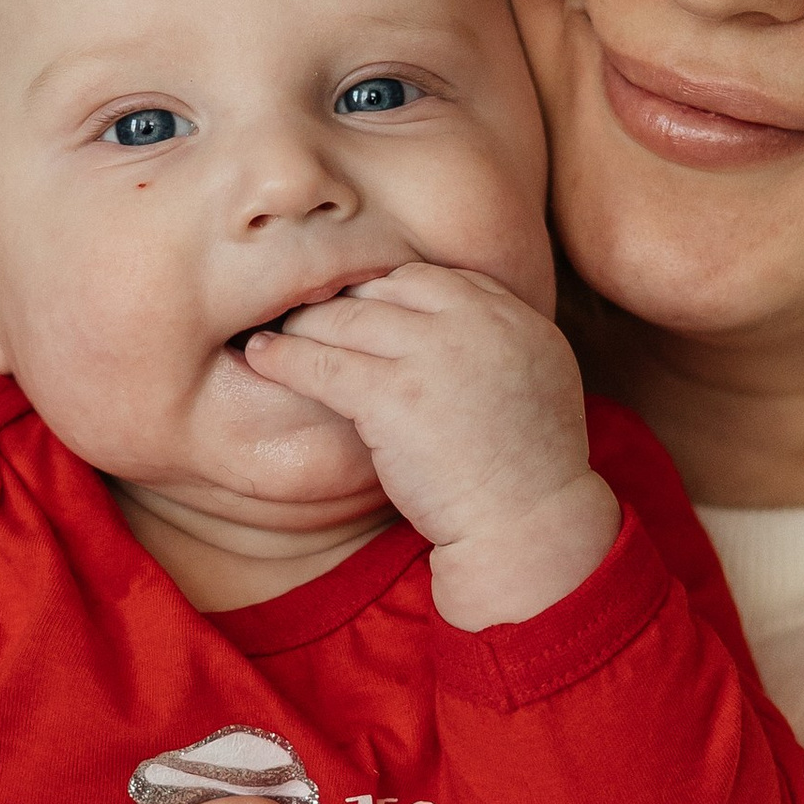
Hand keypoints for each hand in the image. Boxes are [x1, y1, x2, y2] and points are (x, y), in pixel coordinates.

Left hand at [242, 262, 620, 628]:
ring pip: (347, 318)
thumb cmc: (533, 471)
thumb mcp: (543, 379)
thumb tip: (459, 328)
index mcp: (514, 317)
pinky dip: (283, 358)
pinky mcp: (390, 396)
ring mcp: (430, 356)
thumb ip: (502, 343)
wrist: (530, 524)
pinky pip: (321, 363)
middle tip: (310, 314)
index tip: (363, 307)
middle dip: (344, 300)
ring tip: (277, 332)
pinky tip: (261, 358)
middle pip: (386, 289)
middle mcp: (474, 323)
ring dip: (306, 323)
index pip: (435, 279)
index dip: (389, 290)